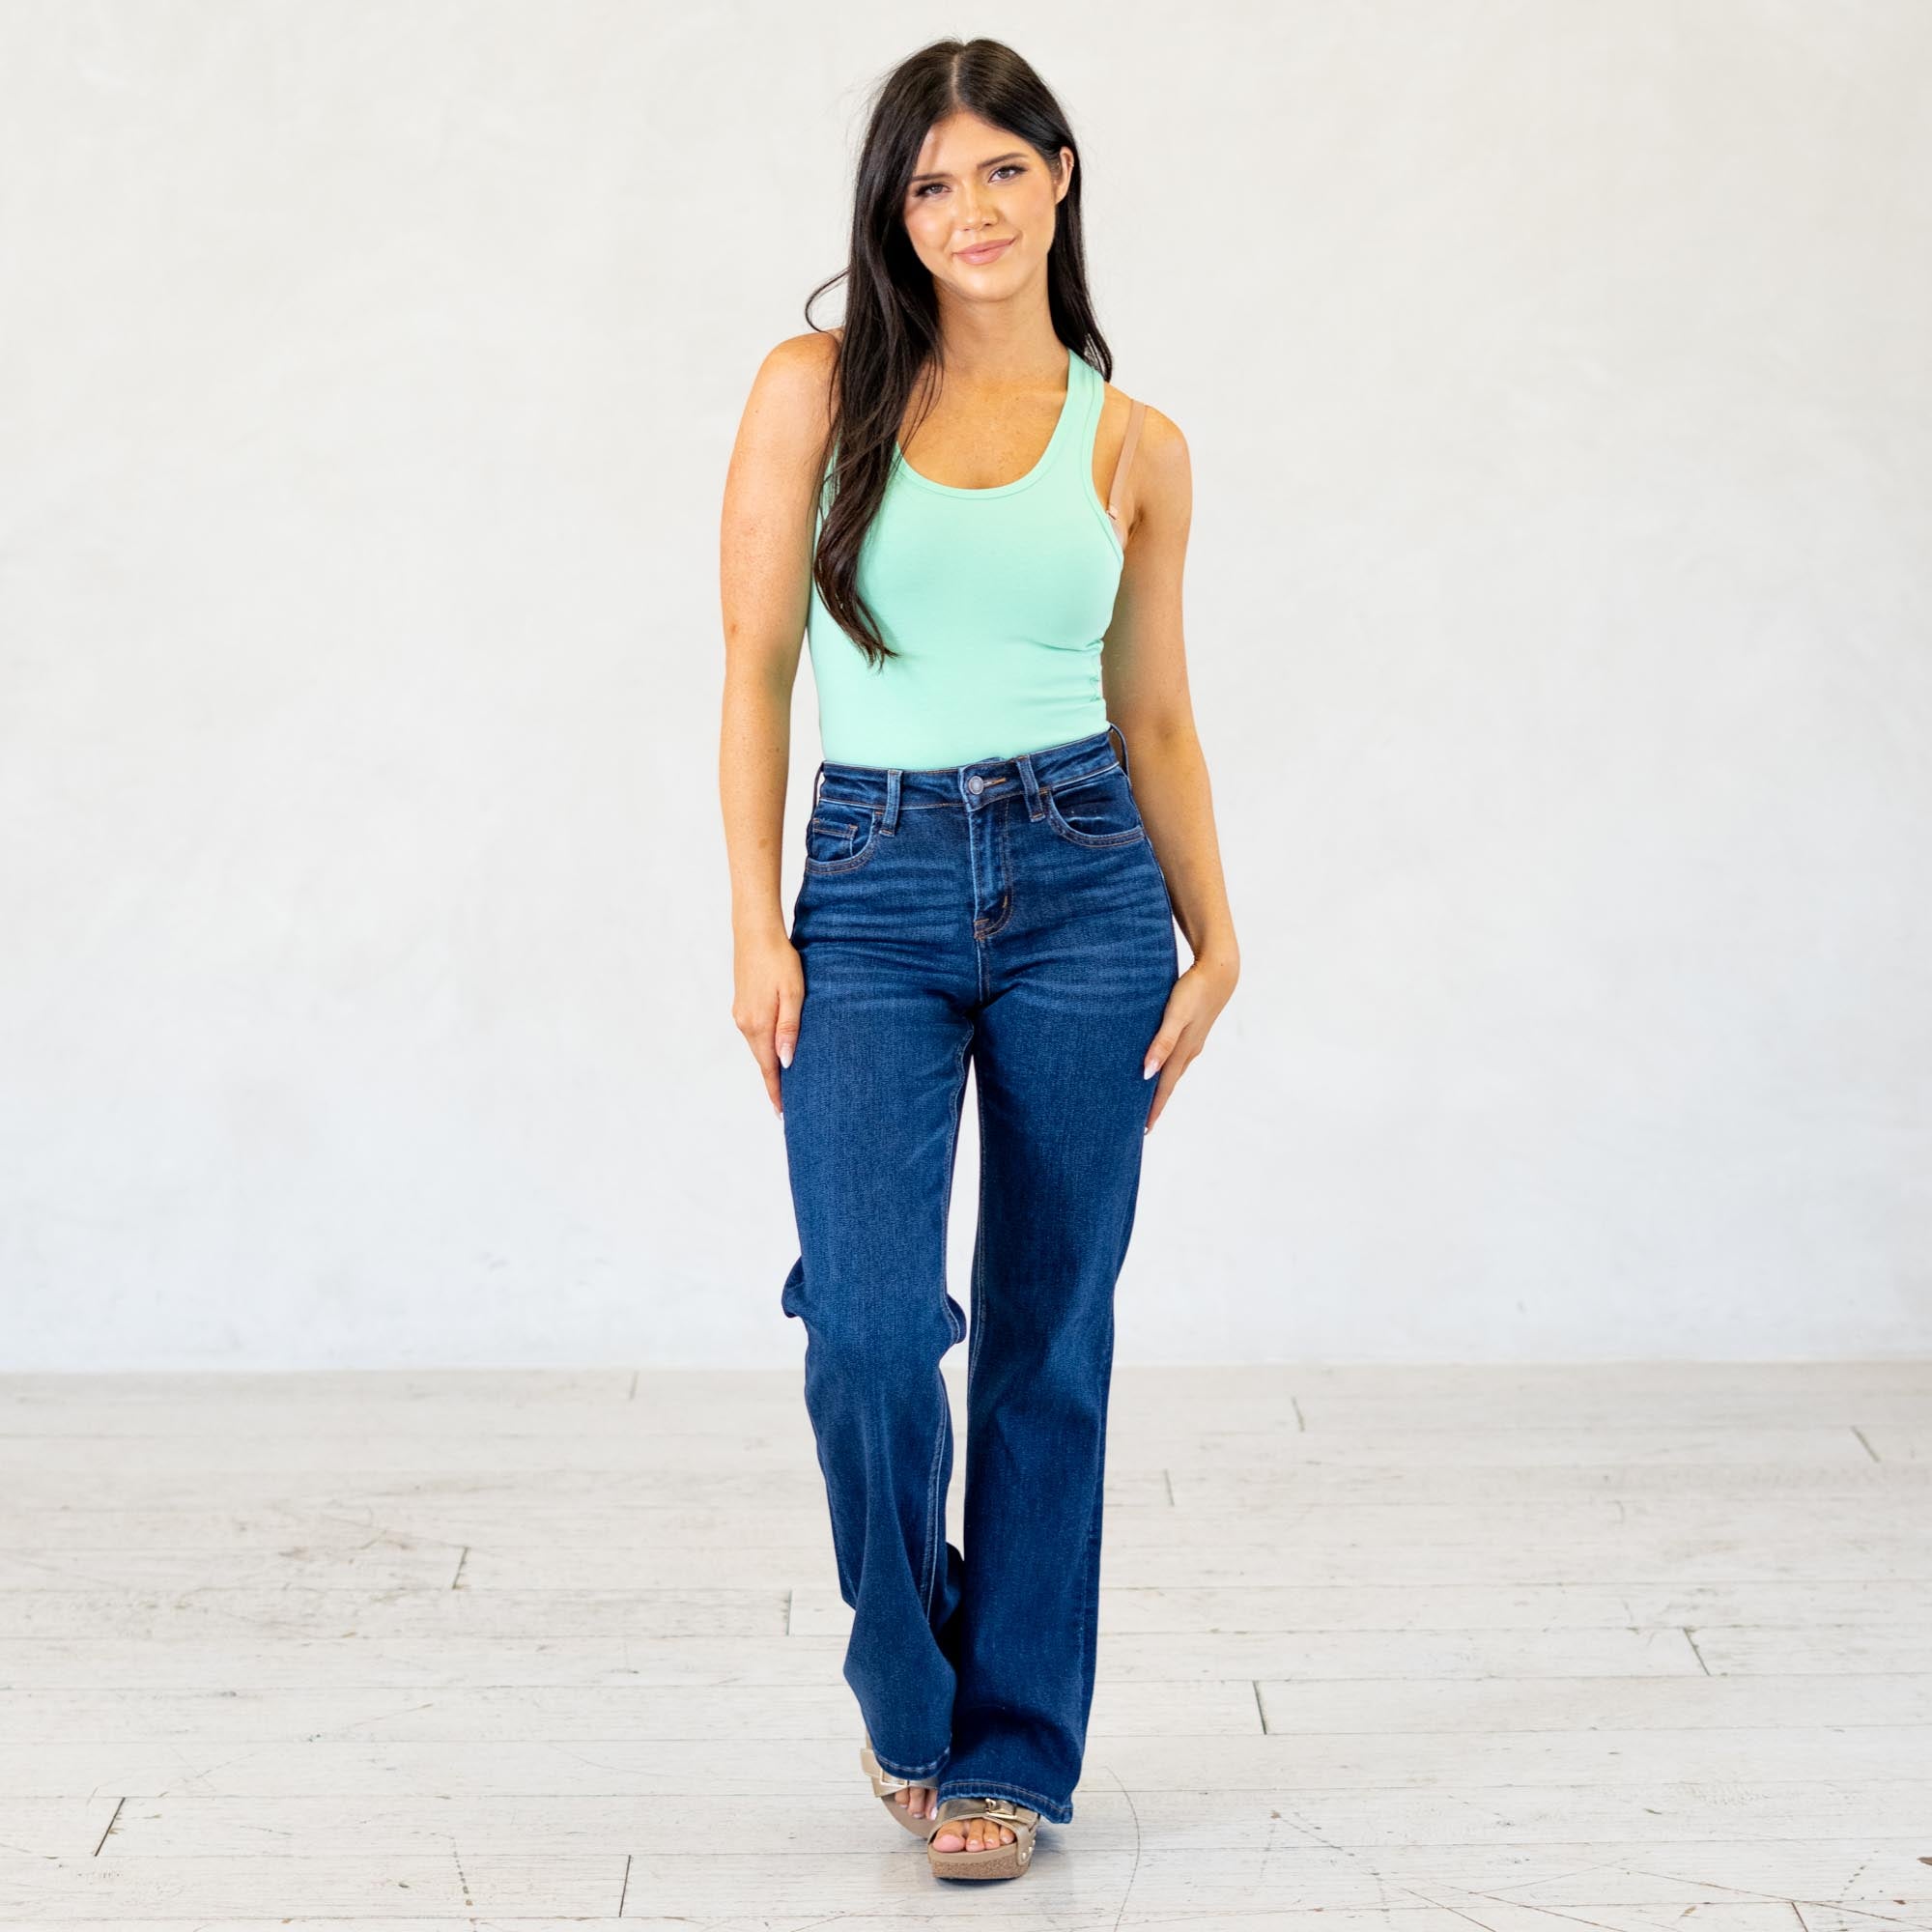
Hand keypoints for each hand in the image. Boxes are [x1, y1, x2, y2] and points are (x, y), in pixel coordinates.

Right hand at [732, 928, 804, 1117]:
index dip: (776, 1092)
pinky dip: (765, 1047)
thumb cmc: (780, 960)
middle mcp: (745, 1024)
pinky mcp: (742, 1005)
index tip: (783, 1114)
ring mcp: (741, 1014)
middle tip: (789, 1106)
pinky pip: (755, 1034)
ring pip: (758, 1047)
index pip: (768, 1068)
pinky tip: (776, 1050)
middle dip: (775, 1083)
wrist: (755, 932)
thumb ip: (790, 1028)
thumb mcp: (793, 993)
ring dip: (770, 1065)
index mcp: (758, 1025)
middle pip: (762, 1061)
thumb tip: (786, 1062)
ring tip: (786, 1083)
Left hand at [1142, 952, 1237, 1132]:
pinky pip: (1177, 1055)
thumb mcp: (1175, 1015)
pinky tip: (1162, 1064)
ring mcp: (1194, 1040)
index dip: (1154, 1108)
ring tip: (1150, 1098)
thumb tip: (1147, 1072)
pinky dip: (1167, 1066)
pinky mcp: (1194, 1029)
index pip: (1164, 1086)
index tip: (1145, 1129)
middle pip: (1169, 1083)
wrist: (1221, 971)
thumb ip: (1162, 1042)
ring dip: (1162, 1086)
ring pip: (1174, 1069)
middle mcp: (1189, 1050)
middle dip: (1157, 1103)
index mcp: (1183, 1050)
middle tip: (1144, 1122)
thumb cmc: (1194, 990)